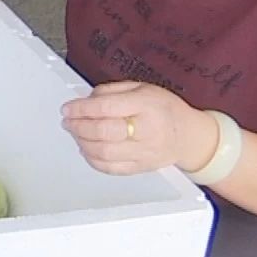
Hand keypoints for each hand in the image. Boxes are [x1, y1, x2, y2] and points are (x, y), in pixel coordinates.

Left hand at [61, 81, 218, 175]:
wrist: (189, 135)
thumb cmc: (165, 109)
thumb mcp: (142, 88)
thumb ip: (112, 91)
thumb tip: (85, 101)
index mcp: (146, 105)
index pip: (107, 107)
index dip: (81, 109)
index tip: (67, 109)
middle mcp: (146, 130)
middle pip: (103, 132)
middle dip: (78, 126)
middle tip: (68, 121)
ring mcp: (144, 152)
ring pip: (104, 153)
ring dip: (82, 143)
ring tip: (76, 134)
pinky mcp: (140, 168)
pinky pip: (110, 168)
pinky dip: (92, 160)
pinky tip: (87, 149)